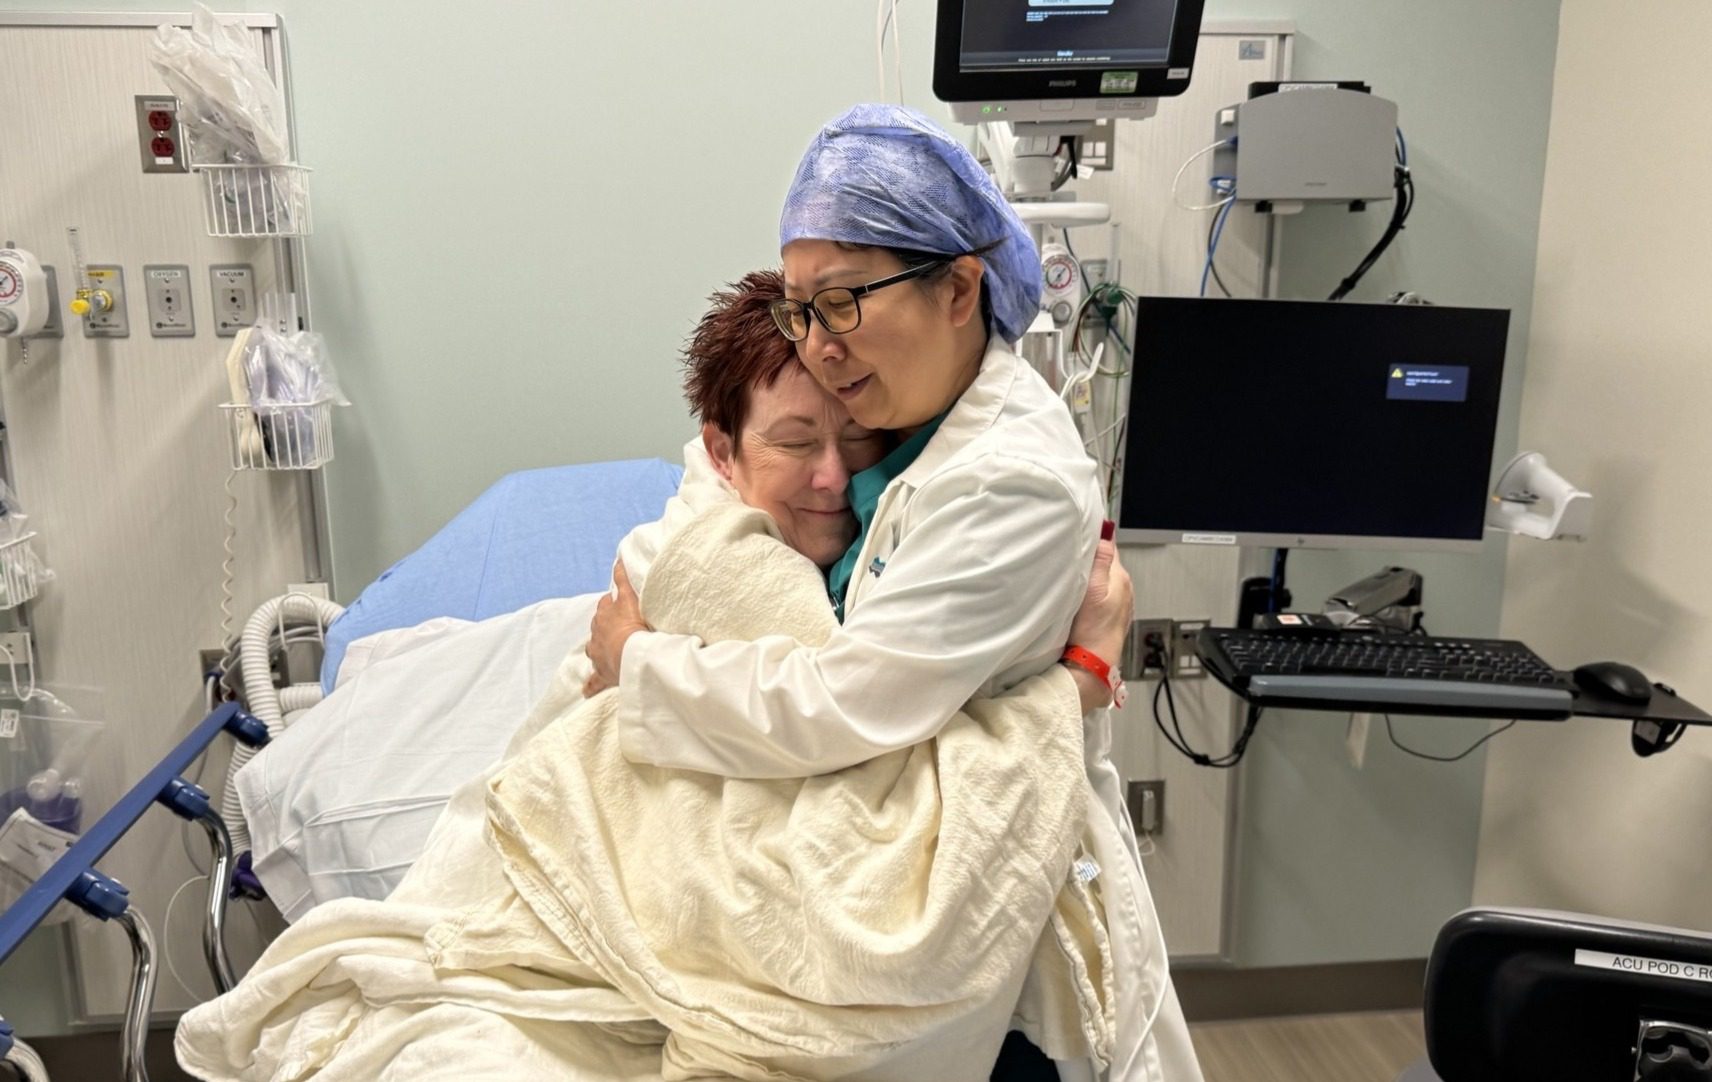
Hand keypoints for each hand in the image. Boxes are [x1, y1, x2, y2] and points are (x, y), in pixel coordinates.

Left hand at [585, 560, 648, 695]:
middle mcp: (597, 635)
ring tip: (606, 651)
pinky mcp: (602, 673)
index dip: (612, 604)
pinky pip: (594, 680)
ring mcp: (598, 655)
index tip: (618, 603)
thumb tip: (618, 560)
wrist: (630, 652)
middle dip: (604, 627)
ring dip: (598, 650)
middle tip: (616, 627)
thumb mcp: (630, 598)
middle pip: (598, 627)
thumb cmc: (632, 625)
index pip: (606, 605)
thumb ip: (623, 579)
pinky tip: (586, 690)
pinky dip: (590, 684)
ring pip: (594, 650)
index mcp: (604, 616)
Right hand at [1065, 533, 1132, 708]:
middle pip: (1107, 562)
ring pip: (1104, 578)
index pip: (1110, 545)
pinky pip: (1102, 594)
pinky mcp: (1111, 615)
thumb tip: (1106, 531)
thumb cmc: (1092, 629)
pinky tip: (1081, 597)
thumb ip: (1101, 559)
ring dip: (1092, 575)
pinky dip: (1092, 591)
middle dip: (1091, 556)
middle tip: (1071, 555)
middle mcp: (1124, 588)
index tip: (1078, 533)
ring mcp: (1120, 602)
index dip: (1095, 538)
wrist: (1093, 663)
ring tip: (1075, 575)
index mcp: (1121, 577)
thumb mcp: (1094, 589)